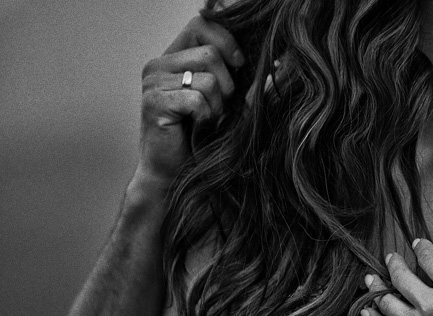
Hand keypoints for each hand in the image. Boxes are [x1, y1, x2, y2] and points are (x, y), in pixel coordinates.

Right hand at [135, 16, 243, 189]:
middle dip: (227, 85)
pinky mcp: (153, 101)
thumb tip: (279, 63)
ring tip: (207, 122)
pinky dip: (206, 118)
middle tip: (218, 109)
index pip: (202, 24)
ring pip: (208, 78)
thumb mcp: (227, 101)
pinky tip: (197, 129)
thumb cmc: (204, 138)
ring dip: (217, 106)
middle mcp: (159, 64)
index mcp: (174, 57)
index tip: (240, 66)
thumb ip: (243, 78)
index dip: (228, 41)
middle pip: (210, 52)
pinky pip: (197, 99)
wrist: (176, 174)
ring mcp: (153, 82)